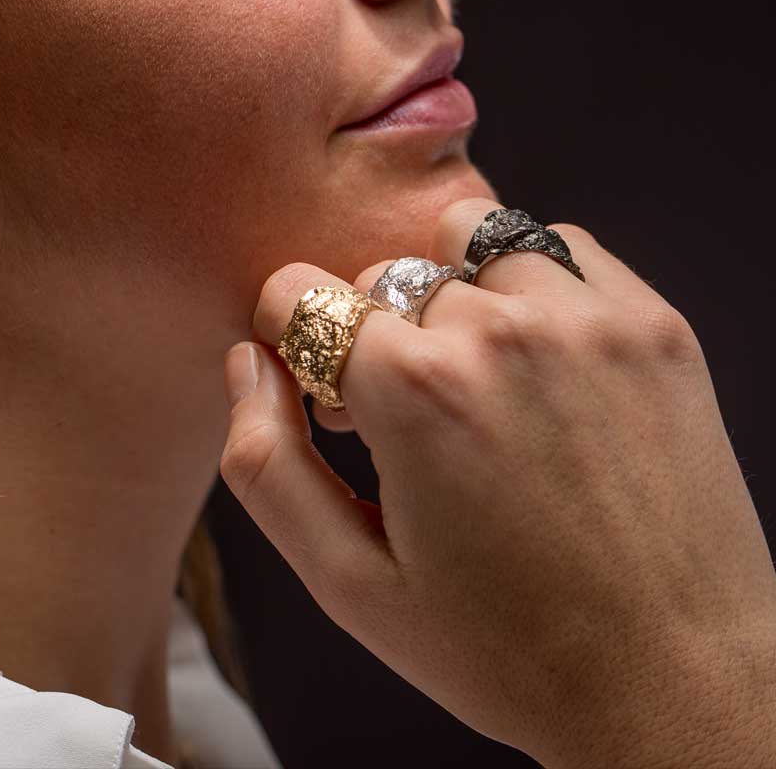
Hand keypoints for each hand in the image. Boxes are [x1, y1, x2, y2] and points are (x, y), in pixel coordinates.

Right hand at [220, 198, 775, 767]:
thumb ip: (266, 462)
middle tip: (407, 419)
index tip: (324, 387)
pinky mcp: (652, 322)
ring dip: (450, 298)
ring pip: (465, 246)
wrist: (680, 682)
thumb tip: (247, 362)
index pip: (300, 294)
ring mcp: (587, 318)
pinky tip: (537, 355)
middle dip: (374, 338)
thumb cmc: (509, 649)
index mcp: (413, 392)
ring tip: (475, 377)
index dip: (293, 338)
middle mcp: (499, 332)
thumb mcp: (350, 585)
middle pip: (382, 280)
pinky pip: (558, 246)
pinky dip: (528, 281)